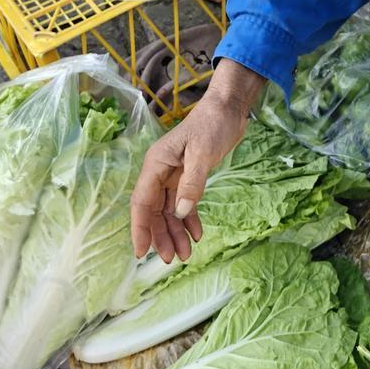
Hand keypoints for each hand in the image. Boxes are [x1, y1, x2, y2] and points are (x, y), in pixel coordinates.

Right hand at [130, 60, 264, 261]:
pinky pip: (184, 202)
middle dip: (161, 236)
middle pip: (155, 211)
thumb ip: (192, 183)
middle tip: (172, 259)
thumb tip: (179, 212)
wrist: (228, 108)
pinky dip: (189, 219)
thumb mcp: (203, 154)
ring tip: (186, 254)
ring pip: (169, 210)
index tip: (141, 252)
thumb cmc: (213, 125)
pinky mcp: (188, 176)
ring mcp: (173, 175)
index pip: (142, 203)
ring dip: (176, 232)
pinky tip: (198, 234)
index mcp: (156, 164)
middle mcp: (160, 172)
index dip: (140, 229)